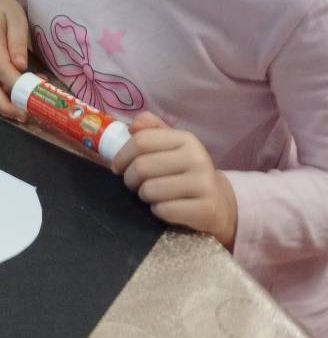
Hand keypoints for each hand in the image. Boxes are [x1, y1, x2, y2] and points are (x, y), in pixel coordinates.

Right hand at [0, 0, 28, 119]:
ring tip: (25, 113)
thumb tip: (20, 66)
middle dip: (4, 105)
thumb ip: (18, 42)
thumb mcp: (16, 18)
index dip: (14, 82)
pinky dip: (3, 97)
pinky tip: (21, 100)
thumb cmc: (4, 8)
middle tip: (24, 116)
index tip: (31, 94)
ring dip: (4, 105)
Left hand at [111, 112, 237, 247]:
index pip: (141, 141)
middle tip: (134, 185)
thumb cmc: (185, 172)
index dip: (122, 155)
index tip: (118, 167)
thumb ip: (150, 130)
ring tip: (152, 196)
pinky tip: (166, 209)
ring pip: (149, 190)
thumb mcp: (172, 147)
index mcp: (186, 138)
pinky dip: (158, 212)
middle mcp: (197, 158)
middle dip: (130, 179)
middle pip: (141, 167)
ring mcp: (204, 184)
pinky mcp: (205, 210)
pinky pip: (163, 210)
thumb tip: (132, 125)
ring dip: (143, 196)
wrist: (218, 203)